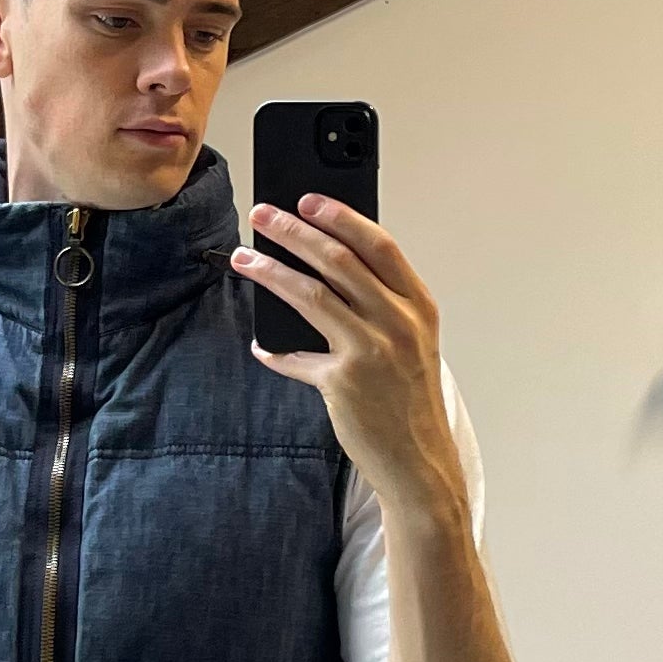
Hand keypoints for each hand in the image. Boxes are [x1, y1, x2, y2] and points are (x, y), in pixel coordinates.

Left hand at [230, 194, 461, 512]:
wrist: (418, 461)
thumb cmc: (409, 401)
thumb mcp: (409, 344)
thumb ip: (378, 308)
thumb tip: (323, 275)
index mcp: (417, 306)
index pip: (378, 245)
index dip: (341, 217)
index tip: (308, 200)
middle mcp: (398, 322)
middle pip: (338, 259)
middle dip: (294, 232)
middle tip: (263, 215)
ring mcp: (371, 350)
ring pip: (311, 293)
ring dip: (271, 271)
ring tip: (244, 258)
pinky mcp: (343, 380)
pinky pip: (295, 356)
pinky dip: (274, 350)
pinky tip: (260, 345)